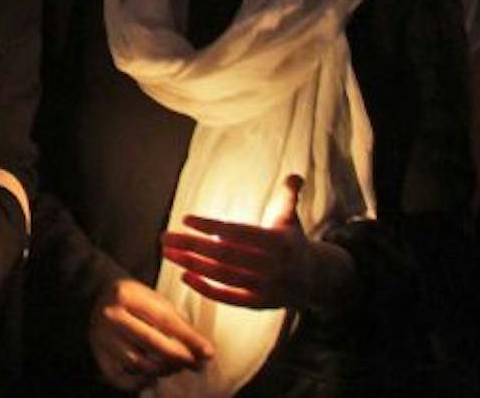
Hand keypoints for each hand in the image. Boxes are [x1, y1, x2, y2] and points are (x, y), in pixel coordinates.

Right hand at [88, 278, 213, 389]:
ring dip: (164, 369)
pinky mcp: (99, 356)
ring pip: (139, 363)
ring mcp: (101, 337)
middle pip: (152, 342)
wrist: (97, 299)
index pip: (164, 320)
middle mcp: (110, 315)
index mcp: (126, 294)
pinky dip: (142, 382)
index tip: (208, 352)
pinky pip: (124, 379)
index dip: (189, 338)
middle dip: (180, 357)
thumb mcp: (154, 300)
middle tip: (196, 364)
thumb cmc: (135, 302)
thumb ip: (178, 323)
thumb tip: (204, 351)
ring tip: (175, 365)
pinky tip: (153, 375)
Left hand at [163, 174, 354, 313]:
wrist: (316, 279)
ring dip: (192, 264)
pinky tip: (184, 276)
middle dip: (192, 245)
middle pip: (225, 255)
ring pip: (223, 276)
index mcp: (278, 242)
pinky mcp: (259, 303)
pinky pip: (229, 298)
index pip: (239, 232)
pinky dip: (206, 289)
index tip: (185, 218)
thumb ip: (289, 195)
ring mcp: (265, 287)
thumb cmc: (292, 240)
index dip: (211, 226)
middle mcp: (272, 266)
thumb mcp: (292, 217)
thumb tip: (296, 175)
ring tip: (167, 252)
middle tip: (164, 236)